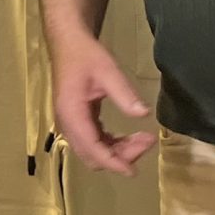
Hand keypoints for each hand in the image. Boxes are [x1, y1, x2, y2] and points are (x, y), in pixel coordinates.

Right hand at [50, 32, 155, 175]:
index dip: (113, 162)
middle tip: (146, 141)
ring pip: (93, 152)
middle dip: (120, 157)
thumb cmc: (87, 55)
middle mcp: (68, 124)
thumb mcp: (108, 70)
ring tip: (143, 139)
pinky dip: (112, 144)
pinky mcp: (78, 121)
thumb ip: (125, 94)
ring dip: (117, 152)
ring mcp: (71, 124)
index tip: (133, 170)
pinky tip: (128, 137)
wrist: (68, 44)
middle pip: (93, 156)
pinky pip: (94, 142)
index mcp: (72, 114)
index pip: (92, 148)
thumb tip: (144, 115)